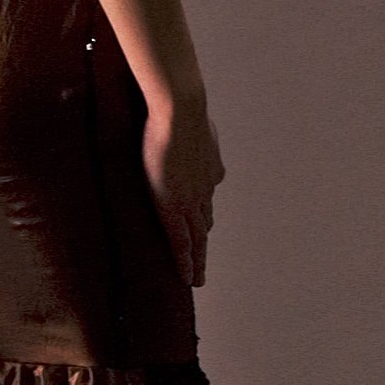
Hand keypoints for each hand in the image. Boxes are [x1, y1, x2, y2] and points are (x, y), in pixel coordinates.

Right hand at [142, 90, 224, 286]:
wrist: (180, 111)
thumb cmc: (177, 107)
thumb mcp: (188, 120)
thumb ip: (191, 132)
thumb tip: (191, 132)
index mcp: (208, 169)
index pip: (204, 201)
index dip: (202, 219)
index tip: (201, 231)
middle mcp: (205, 189)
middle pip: (204, 225)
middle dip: (202, 246)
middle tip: (202, 267)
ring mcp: (192, 201)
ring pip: (197, 239)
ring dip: (198, 260)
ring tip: (196, 277)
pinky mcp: (175, 208)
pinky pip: (182, 242)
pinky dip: (186, 261)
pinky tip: (187, 278)